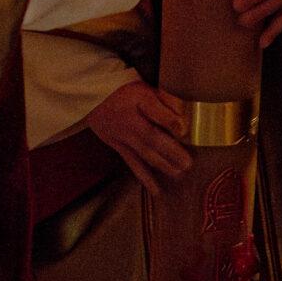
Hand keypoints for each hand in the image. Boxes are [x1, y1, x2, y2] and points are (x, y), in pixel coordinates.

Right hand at [85, 80, 189, 194]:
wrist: (93, 98)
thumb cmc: (123, 91)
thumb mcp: (144, 90)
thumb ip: (164, 102)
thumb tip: (183, 120)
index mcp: (136, 106)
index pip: (154, 115)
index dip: (169, 123)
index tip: (185, 132)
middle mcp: (129, 125)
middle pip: (151, 139)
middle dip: (170, 152)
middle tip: (188, 164)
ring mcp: (122, 138)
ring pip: (143, 154)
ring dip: (161, 165)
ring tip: (178, 175)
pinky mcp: (118, 147)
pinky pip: (132, 163)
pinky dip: (144, 177)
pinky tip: (156, 190)